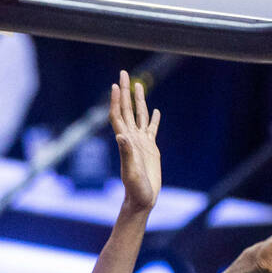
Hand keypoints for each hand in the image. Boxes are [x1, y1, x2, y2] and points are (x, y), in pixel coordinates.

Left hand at [110, 69, 161, 212]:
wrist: (142, 199)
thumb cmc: (135, 188)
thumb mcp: (131, 171)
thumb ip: (127, 153)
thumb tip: (121, 135)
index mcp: (125, 141)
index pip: (118, 115)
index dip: (117, 100)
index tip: (116, 84)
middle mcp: (131, 138)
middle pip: (128, 110)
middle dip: (126, 92)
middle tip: (124, 73)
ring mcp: (141, 142)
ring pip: (139, 116)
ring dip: (139, 100)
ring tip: (138, 85)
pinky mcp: (151, 148)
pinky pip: (152, 129)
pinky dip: (153, 119)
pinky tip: (155, 111)